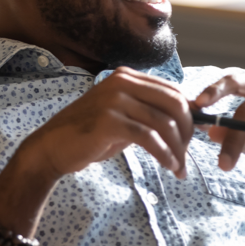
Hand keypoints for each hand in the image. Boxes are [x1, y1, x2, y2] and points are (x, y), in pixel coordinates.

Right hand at [17, 67, 192, 179]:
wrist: (51, 148)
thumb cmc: (89, 135)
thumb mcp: (122, 117)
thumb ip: (149, 114)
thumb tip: (186, 122)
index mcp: (127, 77)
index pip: (173, 91)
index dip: (189, 115)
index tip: (193, 137)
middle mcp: (122, 82)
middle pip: (175, 104)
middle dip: (187, 132)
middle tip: (187, 154)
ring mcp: (115, 100)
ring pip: (164, 123)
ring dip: (177, 150)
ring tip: (179, 168)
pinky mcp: (109, 121)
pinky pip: (149, 138)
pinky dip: (164, 154)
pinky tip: (168, 166)